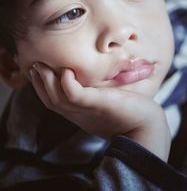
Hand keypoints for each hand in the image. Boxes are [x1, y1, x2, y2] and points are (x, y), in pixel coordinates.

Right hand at [30, 62, 170, 160]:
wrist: (146, 126)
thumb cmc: (127, 112)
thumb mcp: (104, 103)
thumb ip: (93, 95)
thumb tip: (89, 79)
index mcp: (78, 112)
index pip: (53, 101)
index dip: (42, 87)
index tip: (37, 71)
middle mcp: (78, 113)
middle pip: (51, 99)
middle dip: (39, 83)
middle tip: (33, 65)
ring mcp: (86, 110)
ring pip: (58, 98)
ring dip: (47, 81)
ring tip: (41, 66)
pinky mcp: (97, 104)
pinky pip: (76, 96)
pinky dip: (67, 85)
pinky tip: (65, 72)